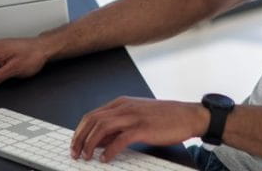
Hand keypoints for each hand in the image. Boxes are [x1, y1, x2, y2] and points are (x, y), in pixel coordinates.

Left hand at [70, 97, 208, 162]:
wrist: (187, 115)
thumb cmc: (163, 117)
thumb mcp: (136, 117)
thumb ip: (117, 127)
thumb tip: (98, 141)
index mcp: (120, 103)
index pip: (91, 115)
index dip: (79, 131)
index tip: (74, 144)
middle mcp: (124, 107)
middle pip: (92, 121)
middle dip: (80, 138)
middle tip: (75, 153)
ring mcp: (133, 117)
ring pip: (102, 127)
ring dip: (90, 143)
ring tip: (87, 156)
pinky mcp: (143, 128)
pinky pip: (120, 139)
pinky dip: (110, 150)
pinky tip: (106, 158)